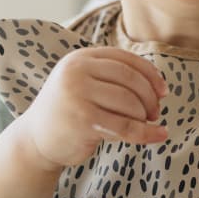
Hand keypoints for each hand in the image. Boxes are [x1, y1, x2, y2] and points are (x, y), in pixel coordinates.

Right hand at [16, 47, 167, 169]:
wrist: (35, 139)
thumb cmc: (68, 110)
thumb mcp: (84, 83)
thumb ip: (112, 77)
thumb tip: (158, 84)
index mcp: (80, 58)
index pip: (126, 60)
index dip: (150, 74)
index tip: (163, 91)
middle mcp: (77, 72)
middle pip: (131, 80)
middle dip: (150, 97)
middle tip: (155, 112)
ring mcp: (78, 96)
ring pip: (130, 103)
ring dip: (144, 116)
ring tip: (145, 124)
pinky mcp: (83, 121)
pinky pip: (125, 127)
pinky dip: (147, 133)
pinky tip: (159, 135)